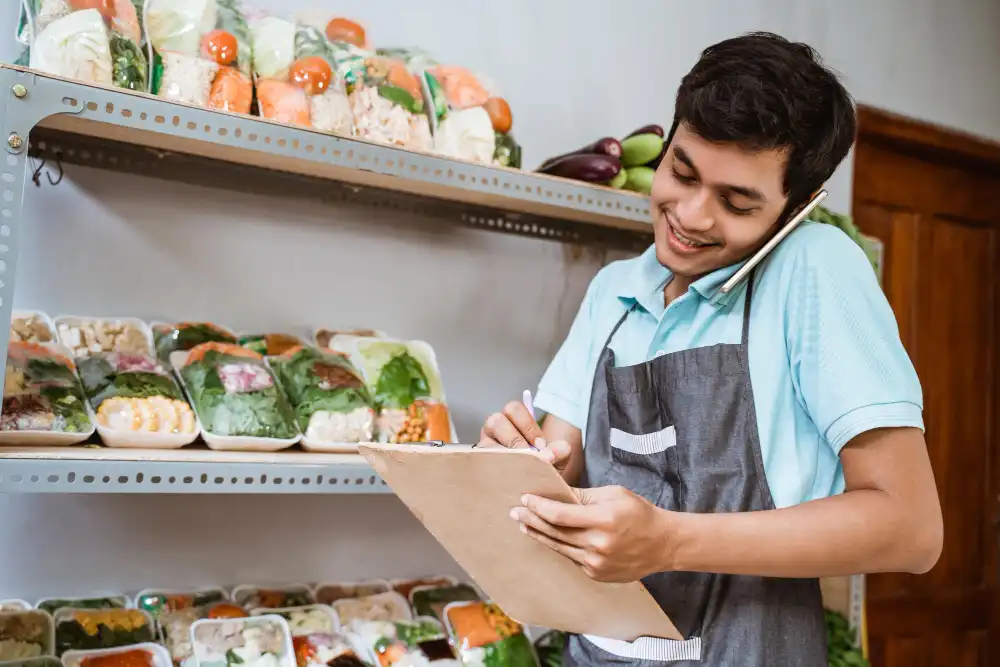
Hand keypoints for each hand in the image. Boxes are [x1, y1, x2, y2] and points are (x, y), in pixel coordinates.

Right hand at [478, 400, 571, 475]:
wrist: (532, 490)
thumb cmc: (541, 468)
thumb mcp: (556, 459)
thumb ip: (560, 452)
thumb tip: (558, 450)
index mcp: (512, 420)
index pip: (514, 409)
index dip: (527, 425)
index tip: (541, 446)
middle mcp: (494, 430)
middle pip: (496, 421)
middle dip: (514, 439)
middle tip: (529, 457)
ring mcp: (483, 447)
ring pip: (485, 443)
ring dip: (503, 456)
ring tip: (518, 470)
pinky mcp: (479, 465)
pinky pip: (482, 464)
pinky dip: (496, 471)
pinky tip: (509, 481)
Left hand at [510, 485, 676, 581]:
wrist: (663, 544)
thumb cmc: (639, 513)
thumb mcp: (614, 495)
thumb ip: (583, 496)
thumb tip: (557, 494)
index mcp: (603, 520)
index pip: (561, 514)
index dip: (539, 507)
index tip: (525, 499)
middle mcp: (598, 544)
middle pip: (555, 532)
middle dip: (532, 520)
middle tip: (515, 512)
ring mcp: (597, 563)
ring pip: (559, 547)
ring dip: (539, 535)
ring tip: (525, 525)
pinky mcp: (596, 574)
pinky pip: (571, 558)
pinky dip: (558, 547)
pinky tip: (547, 538)